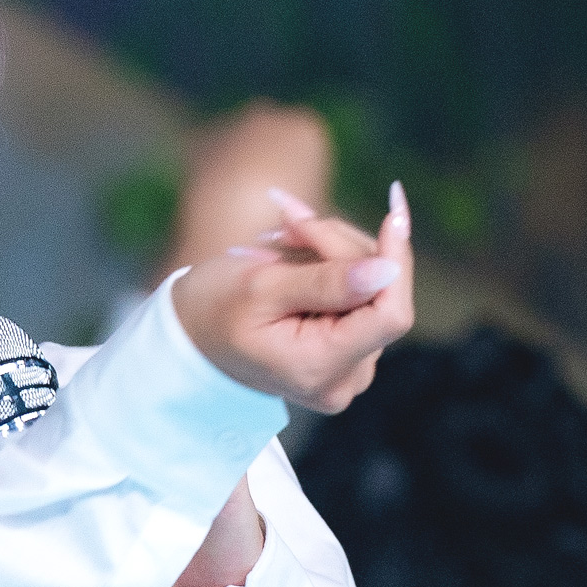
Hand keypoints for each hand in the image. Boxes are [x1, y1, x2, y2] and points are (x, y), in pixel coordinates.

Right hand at [170, 183, 413, 412]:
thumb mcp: (261, 287)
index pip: (390, 315)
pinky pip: (361, 297)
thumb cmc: (212, 312)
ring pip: (372, 287)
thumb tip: (388, 268)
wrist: (188, 338)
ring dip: (331, 248)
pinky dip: (332, 265)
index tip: (393, 208)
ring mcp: (349, 369)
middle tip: (288, 216)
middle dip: (338, 244)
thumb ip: (327, 280)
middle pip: (378, 292)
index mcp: (320, 367)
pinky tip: (293, 252)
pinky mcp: (348, 353)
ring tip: (282, 233)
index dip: (397, 258)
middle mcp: (345, 378)